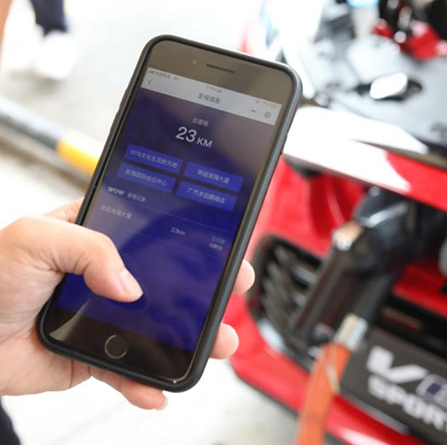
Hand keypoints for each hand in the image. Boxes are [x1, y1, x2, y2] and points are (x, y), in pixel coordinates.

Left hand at [0, 199, 253, 408]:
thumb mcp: (37, 237)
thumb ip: (91, 247)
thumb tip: (130, 287)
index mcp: (98, 237)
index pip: (156, 234)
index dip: (193, 241)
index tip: (223, 249)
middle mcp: (107, 276)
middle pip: (169, 284)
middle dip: (206, 293)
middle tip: (232, 295)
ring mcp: (104, 317)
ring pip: (159, 329)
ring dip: (192, 340)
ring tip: (218, 346)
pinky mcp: (93, 356)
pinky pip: (128, 371)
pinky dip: (146, 384)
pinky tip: (159, 390)